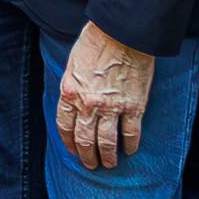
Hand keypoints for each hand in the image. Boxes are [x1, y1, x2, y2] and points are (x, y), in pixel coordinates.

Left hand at [56, 24, 156, 172]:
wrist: (123, 33)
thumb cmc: (96, 41)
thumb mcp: (73, 63)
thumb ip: (72, 85)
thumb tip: (74, 99)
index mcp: (70, 93)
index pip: (65, 127)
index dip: (69, 143)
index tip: (73, 150)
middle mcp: (88, 105)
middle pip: (85, 140)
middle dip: (87, 156)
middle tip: (91, 164)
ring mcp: (112, 108)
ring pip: (107, 142)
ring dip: (108, 157)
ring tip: (110, 164)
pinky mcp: (134, 106)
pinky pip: (131, 133)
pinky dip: (130, 144)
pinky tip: (130, 150)